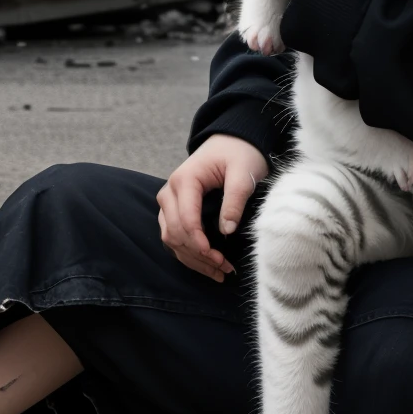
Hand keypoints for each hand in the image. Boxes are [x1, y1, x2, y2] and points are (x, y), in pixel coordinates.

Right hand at [156, 134, 268, 281]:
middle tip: (225, 267)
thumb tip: (227, 231)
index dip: (199, 241)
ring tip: (220, 272)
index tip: (217, 257)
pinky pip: (174, 237)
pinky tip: (209, 266)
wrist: (232, 141)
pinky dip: (189, 254)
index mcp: (185, 179)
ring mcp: (169, 201)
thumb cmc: (239, 154)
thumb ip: (234, 200)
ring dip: (192, 258)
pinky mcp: (174, 210)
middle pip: (175, 232)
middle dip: (198, 253)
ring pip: (171, 238)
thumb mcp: (243, 173)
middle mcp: (170, 191)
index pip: (186, 217)